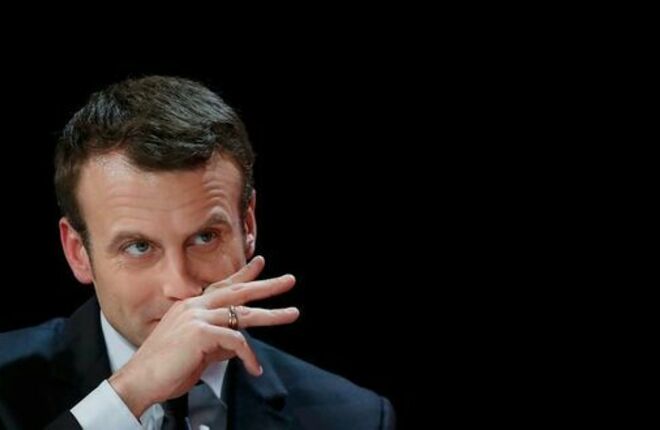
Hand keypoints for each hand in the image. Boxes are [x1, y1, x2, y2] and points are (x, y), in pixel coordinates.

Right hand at [108, 256, 298, 416]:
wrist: (140, 380)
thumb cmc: (165, 368)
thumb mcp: (198, 351)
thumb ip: (219, 343)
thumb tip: (239, 345)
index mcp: (192, 306)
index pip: (223, 285)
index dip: (243, 274)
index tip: (260, 264)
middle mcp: (195, 306)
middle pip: (238, 291)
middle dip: (266, 285)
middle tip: (289, 280)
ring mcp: (197, 316)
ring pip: (244, 314)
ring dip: (272, 315)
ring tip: (292, 314)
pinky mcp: (201, 332)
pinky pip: (236, 341)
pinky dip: (248, 356)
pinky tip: (254, 368)